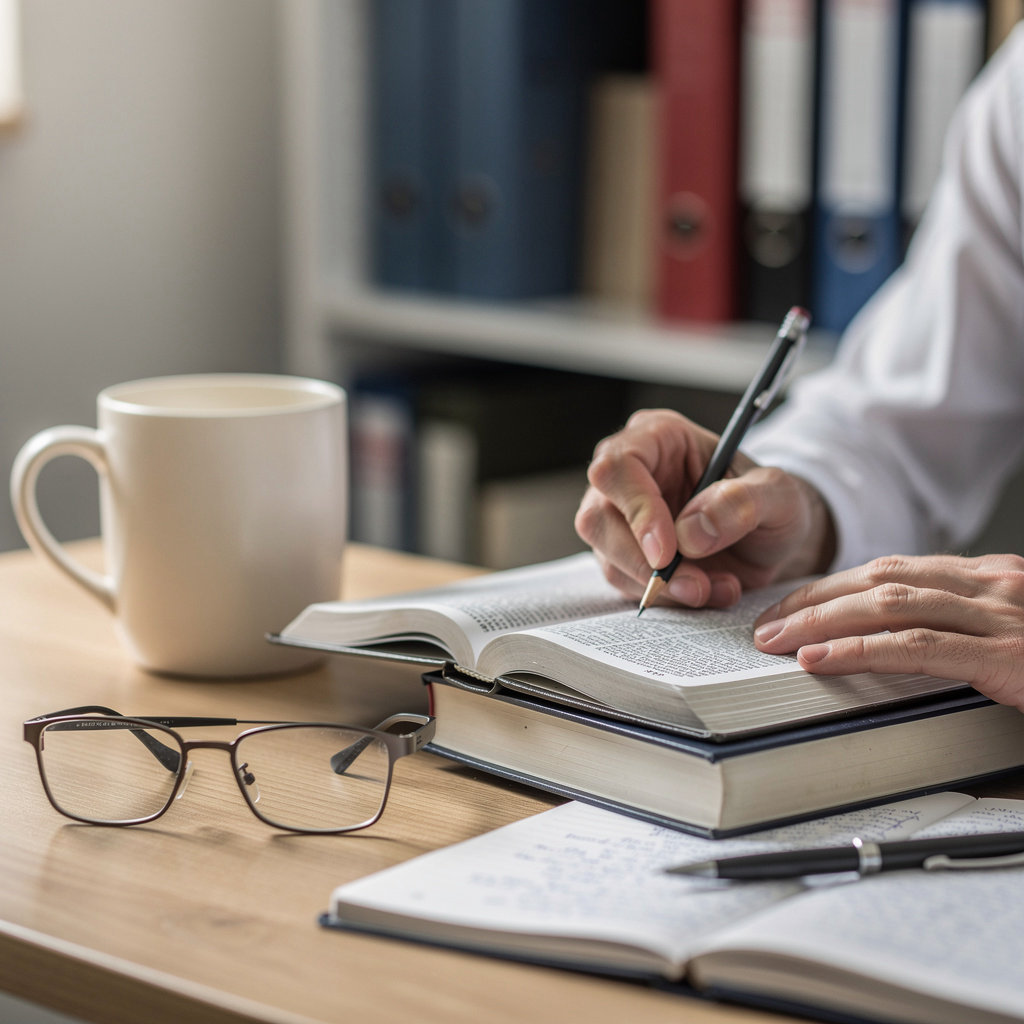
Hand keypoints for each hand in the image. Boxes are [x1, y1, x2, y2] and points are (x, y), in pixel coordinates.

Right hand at [574, 409, 835, 606]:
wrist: (772, 538)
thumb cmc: (771, 502)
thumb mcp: (780, 494)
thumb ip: (743, 502)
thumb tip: (691, 532)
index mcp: (658, 437)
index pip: (618, 466)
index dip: (636, 509)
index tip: (667, 552)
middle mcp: (629, 475)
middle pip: (597, 518)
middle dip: (644, 562)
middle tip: (696, 586)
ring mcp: (620, 518)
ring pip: (609, 558)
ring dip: (662, 587)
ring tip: (717, 588)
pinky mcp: (625, 556)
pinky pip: (627, 585)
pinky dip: (668, 599)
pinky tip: (708, 591)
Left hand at [753, 554, 1023, 710]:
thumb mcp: (1013, 635)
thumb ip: (962, 630)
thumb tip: (895, 645)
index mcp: (991, 578)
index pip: (893, 571)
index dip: (833, 587)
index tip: (791, 607)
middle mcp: (994, 584)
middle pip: (880, 580)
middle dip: (814, 601)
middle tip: (768, 625)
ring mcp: (1001, 615)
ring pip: (888, 605)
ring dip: (821, 621)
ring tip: (777, 641)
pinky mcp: (1008, 655)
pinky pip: (916, 648)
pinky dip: (860, 651)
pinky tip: (819, 659)